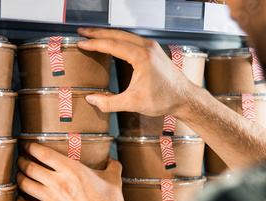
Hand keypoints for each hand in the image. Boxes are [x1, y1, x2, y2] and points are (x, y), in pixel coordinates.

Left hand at [15, 143, 125, 200]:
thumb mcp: (114, 181)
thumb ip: (112, 167)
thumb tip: (112, 160)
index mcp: (72, 170)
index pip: (44, 154)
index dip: (31, 148)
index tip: (28, 146)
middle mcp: (58, 182)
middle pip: (30, 167)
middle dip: (22, 161)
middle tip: (21, 159)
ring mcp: (50, 199)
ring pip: (25, 184)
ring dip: (19, 178)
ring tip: (19, 175)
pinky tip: (20, 199)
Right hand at [77, 27, 199, 116]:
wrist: (184, 98)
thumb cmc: (164, 99)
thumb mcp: (133, 104)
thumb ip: (109, 103)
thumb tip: (91, 100)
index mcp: (141, 57)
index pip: (112, 45)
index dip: (94, 44)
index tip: (81, 43)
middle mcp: (147, 47)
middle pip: (117, 35)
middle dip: (97, 33)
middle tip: (82, 33)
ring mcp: (152, 47)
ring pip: (125, 35)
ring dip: (108, 34)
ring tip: (93, 35)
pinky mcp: (154, 51)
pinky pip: (132, 40)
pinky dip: (119, 38)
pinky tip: (112, 42)